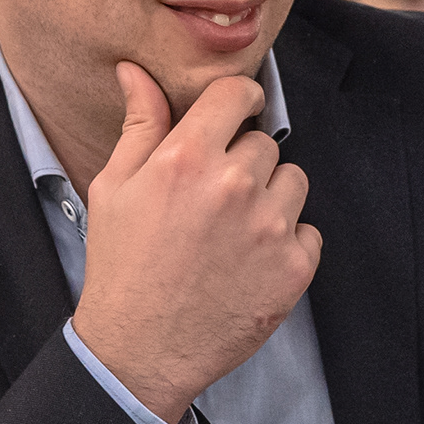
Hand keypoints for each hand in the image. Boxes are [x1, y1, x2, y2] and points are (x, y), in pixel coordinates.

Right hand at [71, 64, 321, 423]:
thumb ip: (139, 125)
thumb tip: (136, 71)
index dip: (237, 103)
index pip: (239, 94)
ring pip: (293, 182)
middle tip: (215, 200)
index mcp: (187, 158)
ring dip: (271, 199)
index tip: (233, 119)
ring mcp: (269, 228)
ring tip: (234, 232)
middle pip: (265, 142)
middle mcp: (234, 186)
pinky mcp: (294, 268)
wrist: (140, 351)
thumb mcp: (113, 189)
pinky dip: (287, 244)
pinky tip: (250, 262)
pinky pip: (309, 231)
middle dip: (244, 162)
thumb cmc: (122, 267)